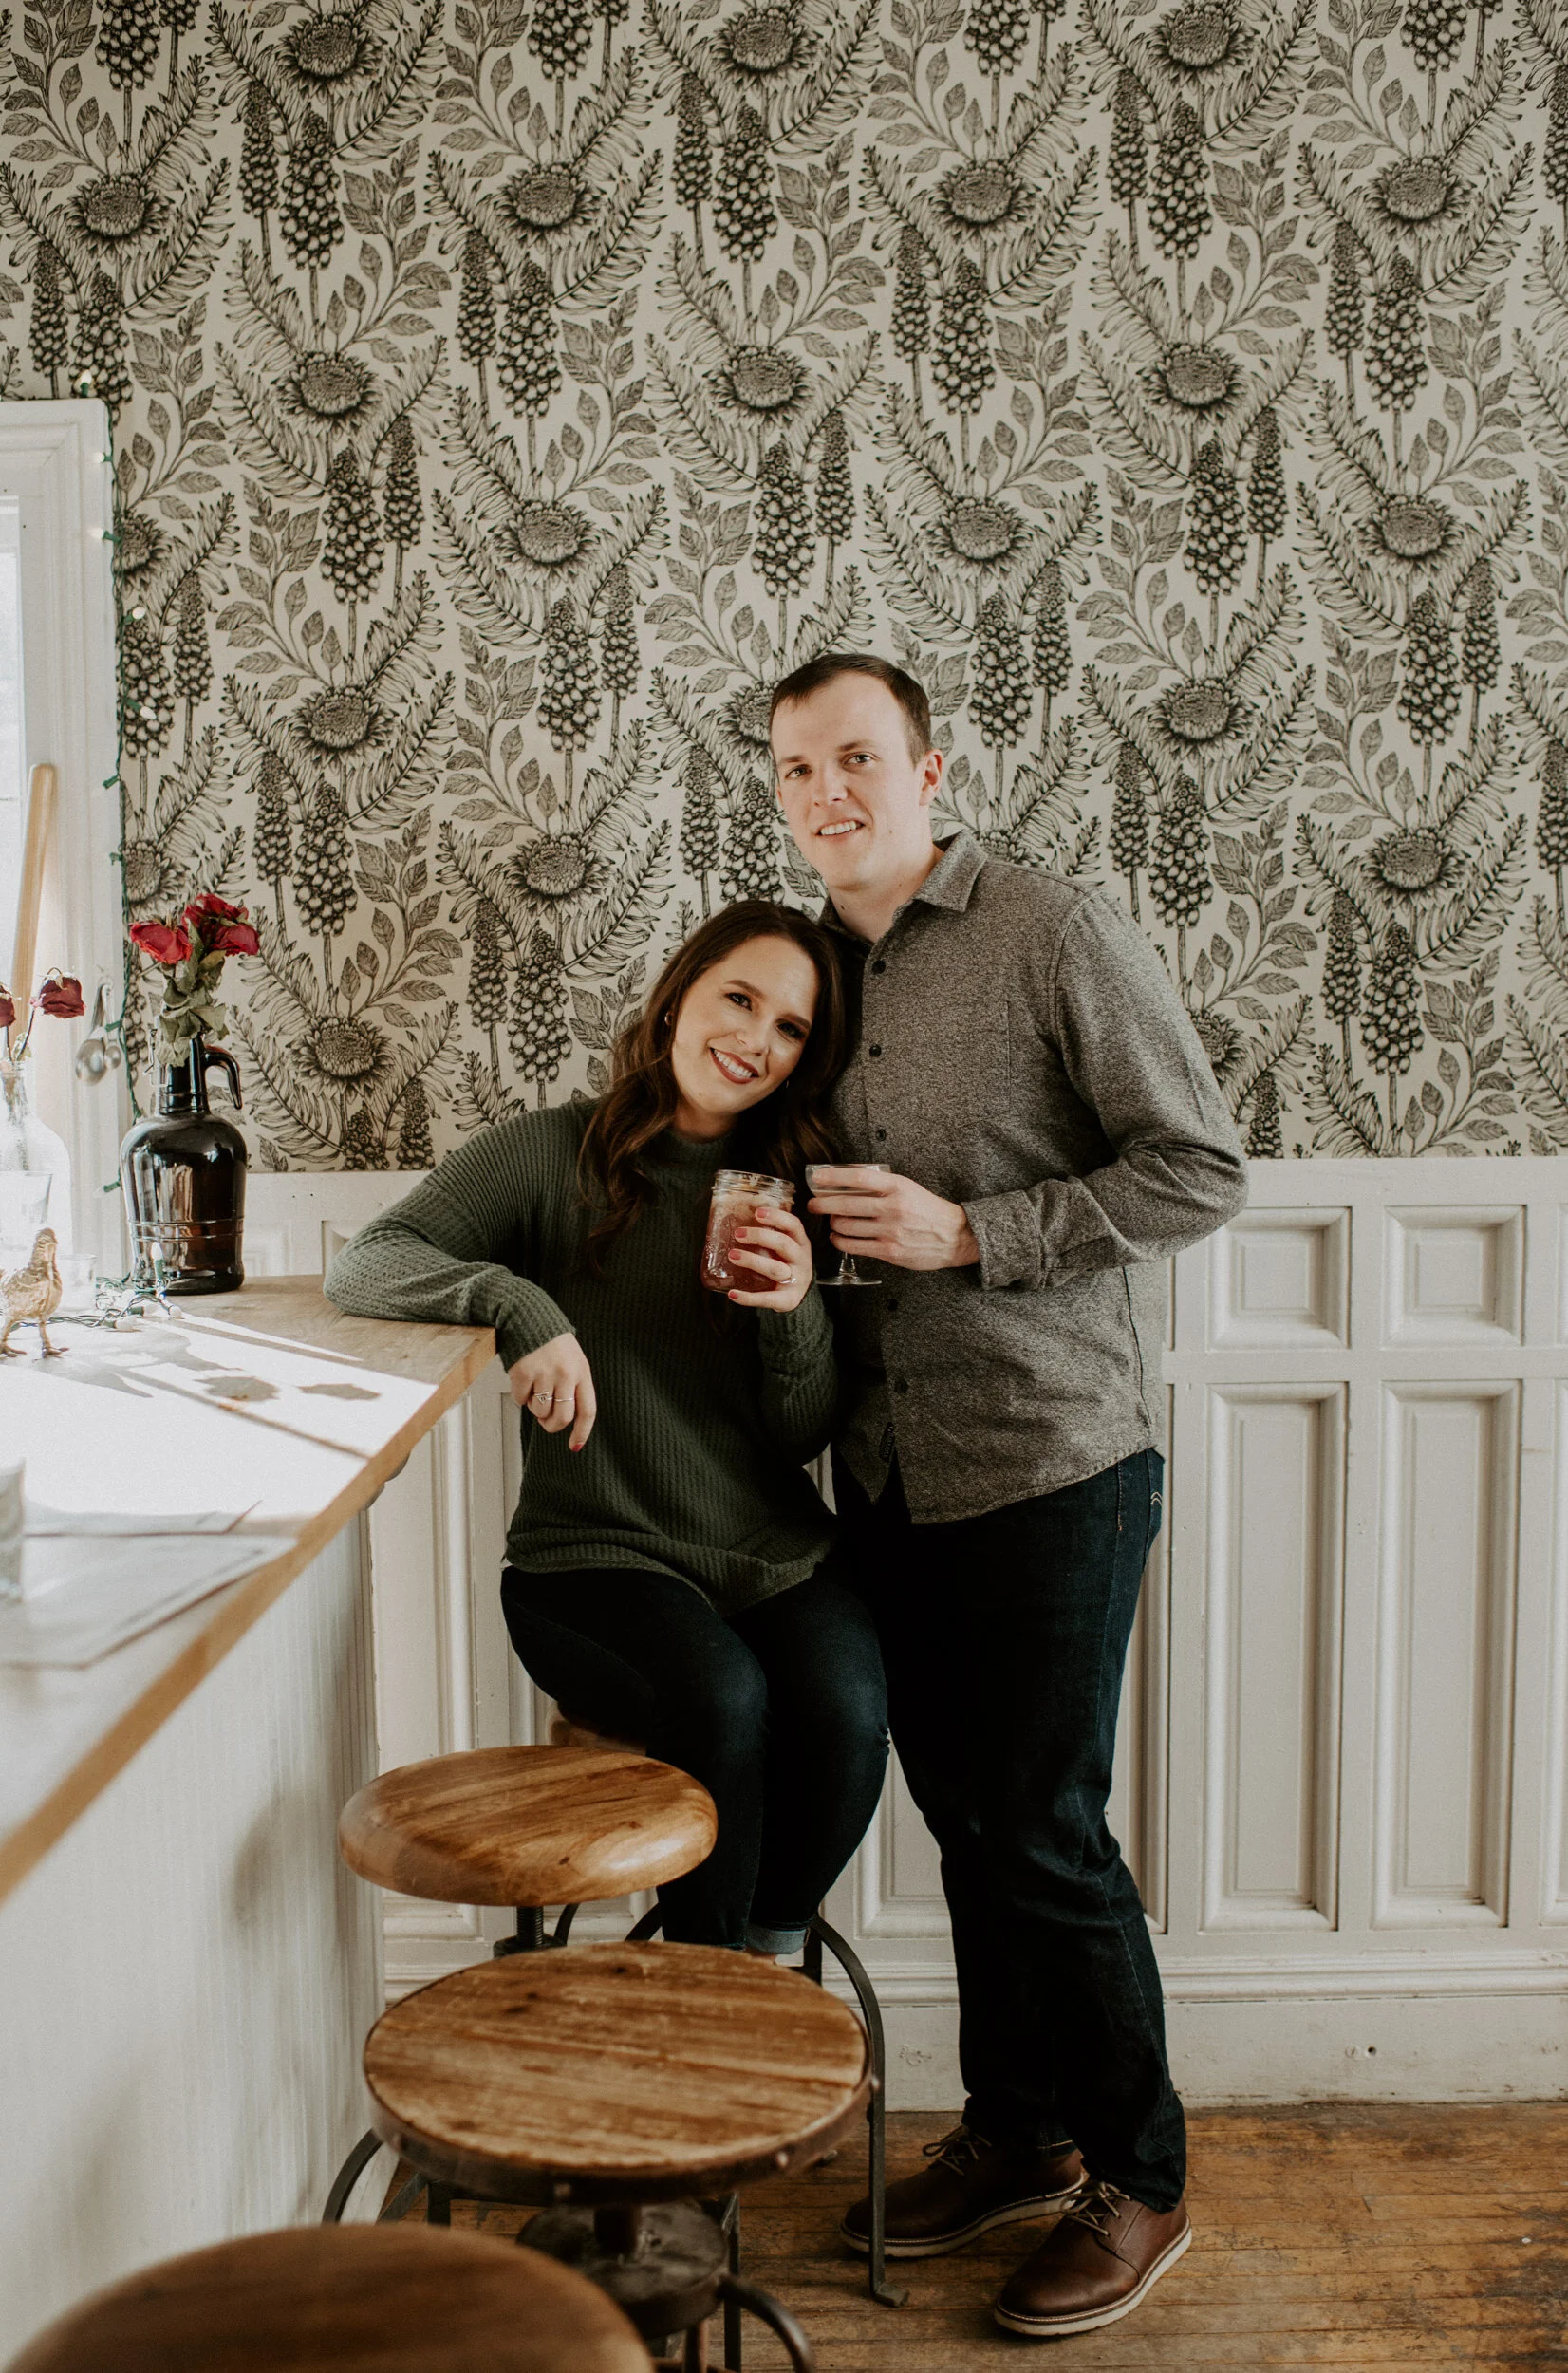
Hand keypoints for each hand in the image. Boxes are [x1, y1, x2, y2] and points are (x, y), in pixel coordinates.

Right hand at [508, 1330, 596, 1450]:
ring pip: (539, 1411)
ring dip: (534, 1405)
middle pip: (562, 1417)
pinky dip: (519, 1395)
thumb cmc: (552, 1342)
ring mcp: (544, 1373)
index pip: (587, 1410)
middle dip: (552, 1426)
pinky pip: (520, 1399)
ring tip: (535, 1386)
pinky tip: (524, 1378)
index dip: (582, 1432)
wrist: (529, 1316)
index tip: (575, 1445)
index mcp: (582, 1371)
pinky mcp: (523, 1372)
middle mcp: (565, 1373)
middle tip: (545, 1421)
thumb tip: (563, 1420)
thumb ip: (573, 1387)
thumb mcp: (573, 1361)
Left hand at [727, 1205, 814, 1311]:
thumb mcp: (784, 1247)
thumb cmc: (785, 1264)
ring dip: (752, 1261)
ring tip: (732, 1255)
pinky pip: (768, 1298)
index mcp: (801, 1243)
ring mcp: (796, 1280)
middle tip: (738, 1233)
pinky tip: (733, 1294)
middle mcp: (801, 1260)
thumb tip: (738, 1214)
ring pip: (776, 1269)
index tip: (758, 1213)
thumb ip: (770, 1234)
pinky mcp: (788, 1300)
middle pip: (784, 1244)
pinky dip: (748, 1298)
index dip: (777, 1217)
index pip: (794, 1225)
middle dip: (760, 1236)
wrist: (796, 1295)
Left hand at [807, 1166, 978, 1271]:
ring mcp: (890, 1231)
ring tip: (832, 1222)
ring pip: (845, 1226)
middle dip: (821, 1204)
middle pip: (844, 1204)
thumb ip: (881, 1186)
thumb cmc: (928, 1210)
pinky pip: (853, 1246)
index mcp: (897, 1187)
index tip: (818, 1178)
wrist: (954, 1236)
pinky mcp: (889, 1251)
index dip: (833, 1177)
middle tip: (813, 1204)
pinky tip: (839, 1237)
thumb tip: (846, 1184)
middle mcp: (892, 1208)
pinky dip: (840, 1240)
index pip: (858, 1178)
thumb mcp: (908, 1188)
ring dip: (832, 1224)